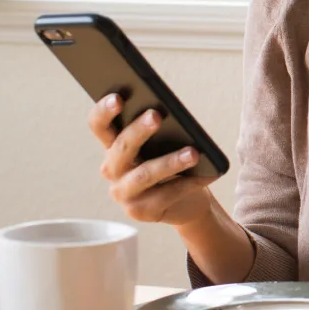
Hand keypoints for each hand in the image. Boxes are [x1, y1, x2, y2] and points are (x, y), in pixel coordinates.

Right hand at [89, 95, 219, 226]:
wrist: (187, 203)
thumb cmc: (174, 165)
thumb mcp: (164, 145)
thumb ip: (159, 131)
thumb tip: (167, 113)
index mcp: (114, 147)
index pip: (99, 126)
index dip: (104, 112)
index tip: (117, 97)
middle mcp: (112, 170)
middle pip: (121, 148)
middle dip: (138, 131)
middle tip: (157, 115)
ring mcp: (124, 193)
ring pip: (144, 174)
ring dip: (170, 162)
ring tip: (193, 152)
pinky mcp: (141, 212)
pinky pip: (167, 194)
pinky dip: (190, 183)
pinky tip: (209, 174)